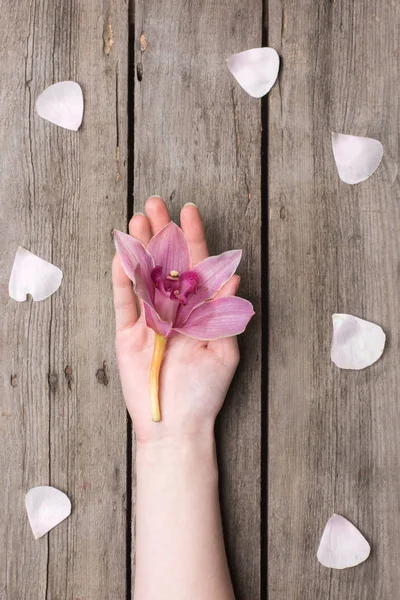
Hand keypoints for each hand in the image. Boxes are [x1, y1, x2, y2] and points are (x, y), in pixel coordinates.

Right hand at [112, 197, 239, 443]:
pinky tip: (122, 254)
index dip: (192, 238)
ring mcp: (149, 320)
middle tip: (154, 204)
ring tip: (136, 219)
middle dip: (161, 233)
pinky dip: (122, 278)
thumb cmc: (205, 392)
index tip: (189, 210)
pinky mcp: (127, 333)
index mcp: (199, 311)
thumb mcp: (224, 352)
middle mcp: (173, 310)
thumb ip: (224, 314)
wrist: (176, 424)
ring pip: (142, 276)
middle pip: (165, 264)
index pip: (195, 267)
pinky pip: (124, 301)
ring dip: (139, 248)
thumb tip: (232, 277)